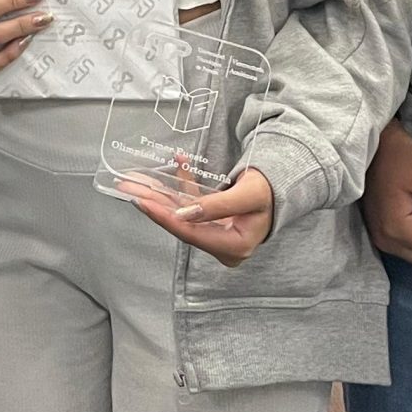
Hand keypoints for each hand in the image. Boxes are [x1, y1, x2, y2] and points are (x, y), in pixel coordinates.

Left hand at [120, 166, 274, 266]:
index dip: (165, 217)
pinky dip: (184, 187)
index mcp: (234, 247)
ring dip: (161, 195)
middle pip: (182, 225)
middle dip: (155, 205)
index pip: (191, 234)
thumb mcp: (247, 196)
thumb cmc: (269, 193)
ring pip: (183, 215)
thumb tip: (183, 214)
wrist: (282, 189)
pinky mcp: (213, 223)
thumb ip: (217, 206)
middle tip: (129, 189)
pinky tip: (178, 164)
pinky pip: (193, 205)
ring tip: (137, 181)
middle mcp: (222, 245)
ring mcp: (217, 235)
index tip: (143, 202)